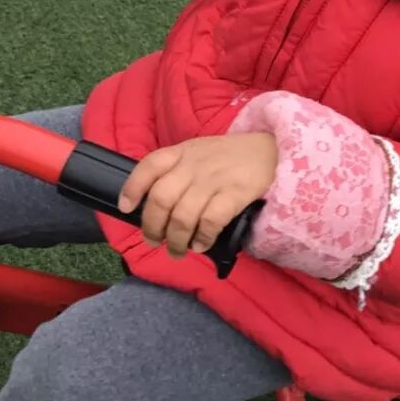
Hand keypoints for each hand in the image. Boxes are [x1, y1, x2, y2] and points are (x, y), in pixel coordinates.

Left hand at [118, 134, 276, 259]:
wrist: (271, 150)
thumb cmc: (230, 157)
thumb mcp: (199, 152)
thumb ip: (177, 170)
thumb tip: (155, 205)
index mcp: (182, 152)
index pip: (149, 166)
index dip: (133, 188)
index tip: (127, 208)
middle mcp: (194, 165)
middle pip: (161, 198)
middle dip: (153, 226)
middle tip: (155, 241)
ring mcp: (214, 179)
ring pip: (183, 215)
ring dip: (176, 240)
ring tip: (177, 250)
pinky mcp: (235, 193)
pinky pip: (210, 221)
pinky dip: (202, 237)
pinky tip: (201, 244)